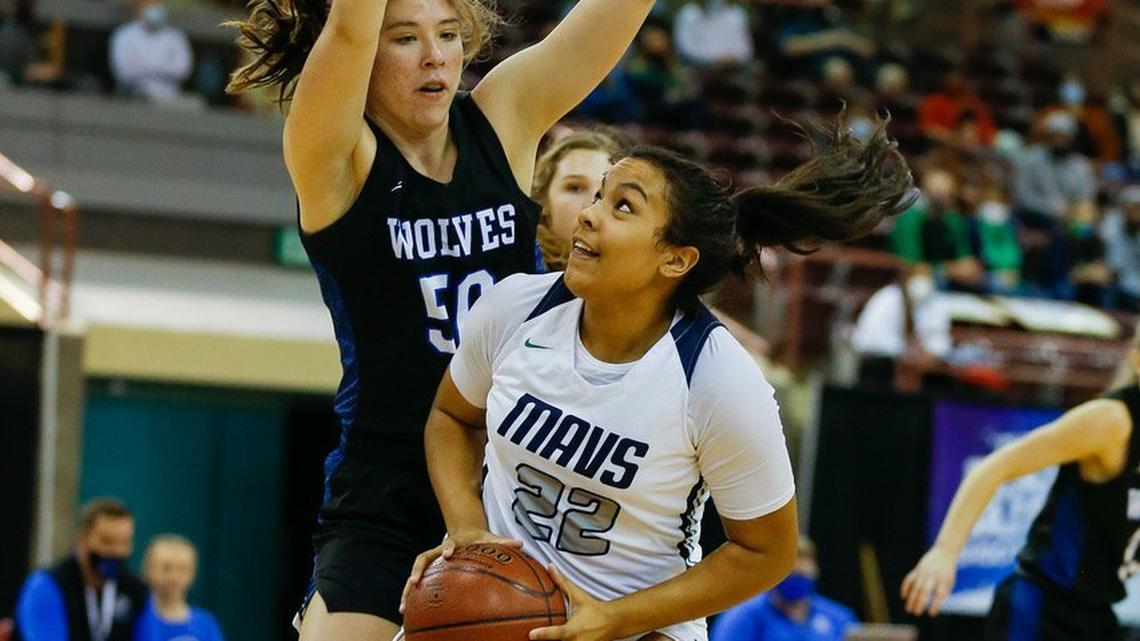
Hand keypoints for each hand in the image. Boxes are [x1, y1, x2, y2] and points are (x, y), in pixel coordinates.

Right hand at [399, 528, 523, 613]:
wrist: (465, 531)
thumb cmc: (479, 539)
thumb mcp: (490, 538)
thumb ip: (504, 542)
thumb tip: (521, 543)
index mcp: (454, 542)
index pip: (448, 544)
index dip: (447, 548)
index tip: (447, 554)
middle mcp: (438, 551)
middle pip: (423, 558)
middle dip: (418, 569)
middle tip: (414, 581)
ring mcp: (432, 560)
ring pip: (416, 572)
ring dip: (408, 588)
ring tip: (403, 605)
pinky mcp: (429, 570)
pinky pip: (418, 583)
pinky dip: (411, 596)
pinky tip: (407, 611)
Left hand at [529, 565, 617, 640]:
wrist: (612, 622)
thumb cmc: (593, 609)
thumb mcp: (578, 596)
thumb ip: (562, 582)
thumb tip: (550, 567)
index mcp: (573, 629)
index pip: (557, 633)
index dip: (544, 634)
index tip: (531, 635)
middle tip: (528, 637)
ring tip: (533, 638)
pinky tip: (549, 640)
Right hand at [901, 545, 958, 615]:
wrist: (944, 553)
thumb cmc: (948, 571)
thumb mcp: (950, 582)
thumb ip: (943, 593)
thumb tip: (934, 605)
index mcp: (943, 579)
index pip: (939, 594)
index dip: (935, 604)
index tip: (931, 614)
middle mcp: (932, 575)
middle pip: (924, 590)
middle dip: (919, 602)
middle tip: (916, 613)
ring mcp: (923, 571)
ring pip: (915, 586)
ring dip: (911, 598)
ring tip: (909, 609)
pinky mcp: (917, 569)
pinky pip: (909, 579)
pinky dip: (905, 587)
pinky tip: (903, 597)